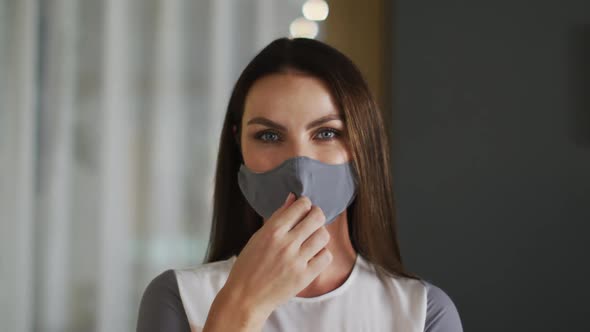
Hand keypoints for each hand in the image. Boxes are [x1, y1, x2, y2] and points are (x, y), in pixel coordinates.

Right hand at [222, 193, 332, 320]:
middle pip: (317, 217)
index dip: (305, 204)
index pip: (301, 206)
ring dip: (320, 234)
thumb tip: (293, 198)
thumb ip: (278, 217)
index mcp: (273, 231)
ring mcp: (297, 261)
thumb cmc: (248, 266)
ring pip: (323, 236)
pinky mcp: (305, 277)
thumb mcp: (258, 237)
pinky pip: (326, 257)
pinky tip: (313, 255)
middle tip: (312, 220)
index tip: (303, 209)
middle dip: (317, 215)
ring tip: (311, 239)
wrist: (245, 297)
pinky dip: (322, 253)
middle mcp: (286, 244)